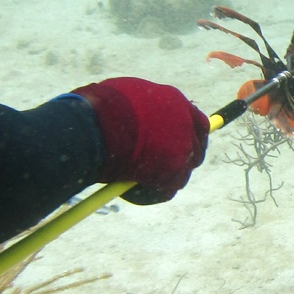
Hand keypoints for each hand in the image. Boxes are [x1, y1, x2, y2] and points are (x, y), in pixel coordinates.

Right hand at [71, 77, 208, 203]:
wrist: (97, 124)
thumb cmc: (102, 108)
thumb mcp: (128, 100)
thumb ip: (145, 112)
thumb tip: (144, 124)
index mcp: (177, 102)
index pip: (197, 123)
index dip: (188, 136)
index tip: (180, 147)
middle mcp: (186, 124)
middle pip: (196, 150)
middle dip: (182, 161)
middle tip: (162, 170)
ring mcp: (183, 148)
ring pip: (181, 173)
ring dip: (162, 179)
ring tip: (135, 180)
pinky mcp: (175, 171)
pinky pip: (167, 190)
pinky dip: (150, 194)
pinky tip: (131, 191)